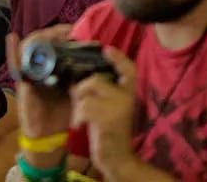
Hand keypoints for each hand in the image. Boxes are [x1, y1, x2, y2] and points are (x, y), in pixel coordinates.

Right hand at [7, 25, 74, 140]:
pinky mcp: (22, 82)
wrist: (49, 134)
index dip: (63, 34)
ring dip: (39, 38)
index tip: (75, 30)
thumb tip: (93, 60)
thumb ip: (79, 77)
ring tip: (50, 34)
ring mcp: (29, 72)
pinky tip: (12, 38)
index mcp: (54, 68)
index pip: (55, 43)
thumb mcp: (75, 91)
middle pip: (42, 41)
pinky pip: (14, 64)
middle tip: (67, 31)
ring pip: (29, 48)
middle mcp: (39, 67)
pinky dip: (11, 50)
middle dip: (54, 33)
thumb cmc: (61, 112)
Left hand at [70, 47, 137, 177]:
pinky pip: (84, 107)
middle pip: (96, 80)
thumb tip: (76, 78)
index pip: (129, 70)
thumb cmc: (107, 130)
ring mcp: (120, 108)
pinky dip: (77, 117)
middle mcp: (128, 98)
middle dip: (81, 90)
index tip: (107, 49)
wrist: (117, 158)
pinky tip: (80, 125)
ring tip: (81, 118)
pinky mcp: (109, 119)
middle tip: (78, 101)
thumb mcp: (106, 107)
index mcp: (129, 93)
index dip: (119, 58)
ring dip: (78, 105)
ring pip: (87, 93)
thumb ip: (99, 92)